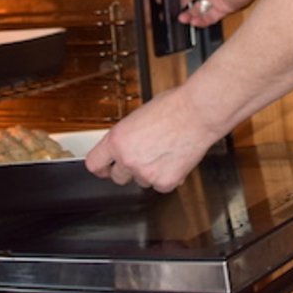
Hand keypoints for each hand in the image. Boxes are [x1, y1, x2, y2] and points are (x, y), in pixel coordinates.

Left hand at [84, 87, 224, 191]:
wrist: (198, 112)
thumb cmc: (173, 107)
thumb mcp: (137, 117)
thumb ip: (126, 136)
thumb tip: (124, 146)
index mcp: (117, 140)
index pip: (94, 164)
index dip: (101, 167)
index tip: (104, 168)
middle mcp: (128, 159)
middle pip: (117, 177)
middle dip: (127, 170)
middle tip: (141, 158)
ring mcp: (146, 173)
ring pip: (141, 182)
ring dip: (149, 172)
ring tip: (163, 152)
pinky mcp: (165, 182)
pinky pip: (160, 185)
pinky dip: (167, 177)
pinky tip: (174, 159)